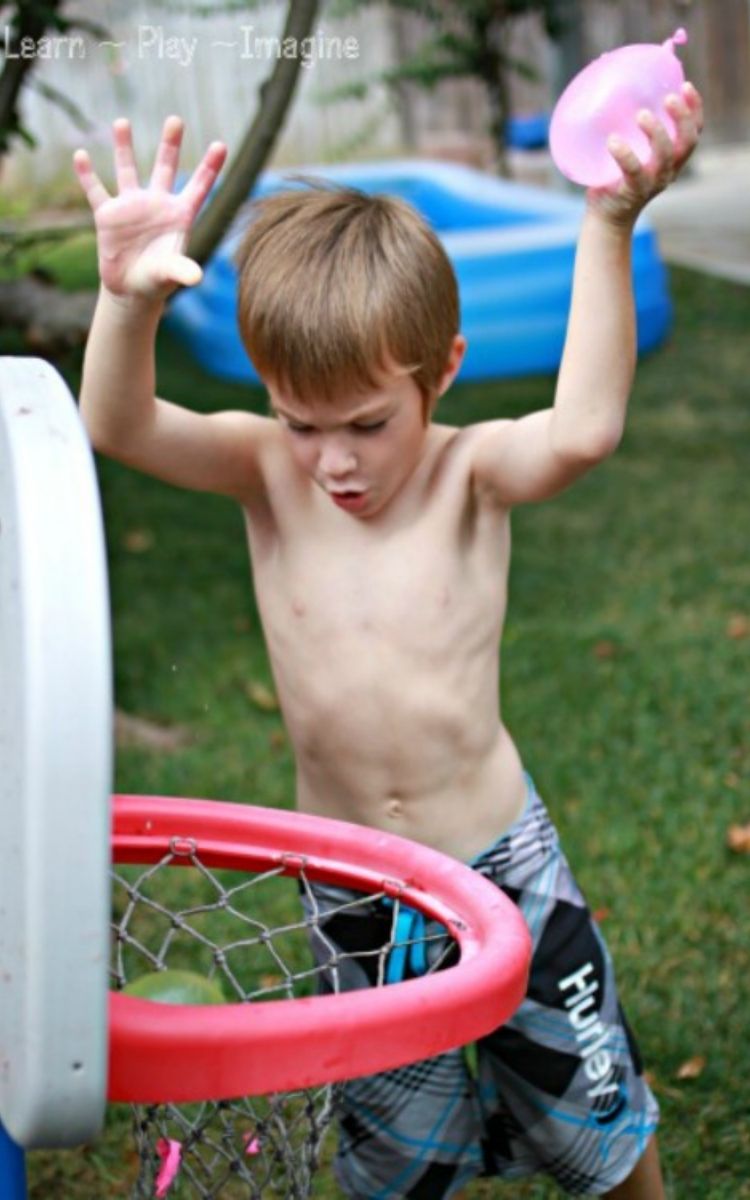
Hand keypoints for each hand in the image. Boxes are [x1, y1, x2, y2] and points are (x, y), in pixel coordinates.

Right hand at [73, 115, 226, 301]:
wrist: (131, 290)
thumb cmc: (157, 280)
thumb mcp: (170, 274)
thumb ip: (181, 270)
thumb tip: (196, 278)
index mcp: (179, 215)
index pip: (198, 187)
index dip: (210, 168)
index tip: (222, 145)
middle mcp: (156, 204)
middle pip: (165, 167)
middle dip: (170, 144)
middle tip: (175, 120)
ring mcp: (131, 206)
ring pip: (127, 170)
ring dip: (123, 147)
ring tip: (122, 122)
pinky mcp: (107, 216)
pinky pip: (96, 191)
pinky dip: (87, 176)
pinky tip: (80, 156)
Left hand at [587, 82, 703, 226]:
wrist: (605, 216)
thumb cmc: (615, 176)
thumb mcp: (630, 150)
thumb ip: (630, 127)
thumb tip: (615, 83)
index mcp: (672, 158)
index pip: (694, 131)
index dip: (695, 109)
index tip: (686, 86)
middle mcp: (668, 170)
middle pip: (687, 142)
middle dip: (682, 118)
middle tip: (668, 98)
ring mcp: (652, 183)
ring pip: (665, 156)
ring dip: (657, 133)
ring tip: (641, 114)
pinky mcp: (632, 192)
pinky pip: (633, 172)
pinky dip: (625, 154)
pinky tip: (613, 141)